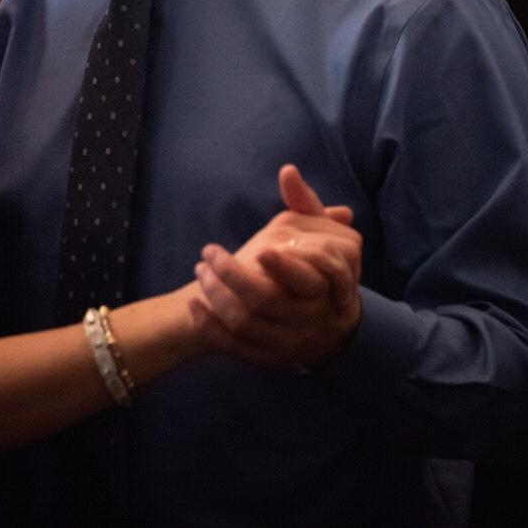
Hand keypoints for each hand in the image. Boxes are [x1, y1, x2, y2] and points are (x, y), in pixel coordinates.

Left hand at [189, 164, 361, 368]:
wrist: (334, 327)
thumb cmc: (324, 271)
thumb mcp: (321, 235)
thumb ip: (305, 203)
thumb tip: (287, 170)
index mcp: (325, 287)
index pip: (304, 279)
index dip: (281, 266)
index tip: (258, 249)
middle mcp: (308, 320)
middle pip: (265, 301)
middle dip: (233, 275)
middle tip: (209, 253)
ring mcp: (288, 343)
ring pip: (245, 323)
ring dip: (216, 296)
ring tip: (200, 269)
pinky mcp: (267, 358)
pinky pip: (235, 348)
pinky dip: (210, 328)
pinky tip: (194, 305)